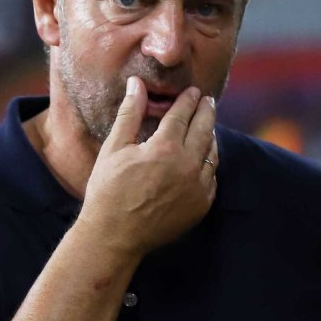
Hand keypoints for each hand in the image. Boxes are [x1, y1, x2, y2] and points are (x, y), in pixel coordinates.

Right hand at [77, 77, 218, 256]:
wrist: (114, 237)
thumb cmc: (108, 191)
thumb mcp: (115, 148)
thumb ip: (130, 113)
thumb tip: (136, 83)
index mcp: (165, 148)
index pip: (183, 114)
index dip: (188, 100)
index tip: (193, 91)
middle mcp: (187, 166)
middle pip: (204, 129)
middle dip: (207, 111)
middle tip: (207, 100)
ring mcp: (198, 187)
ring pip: (212, 153)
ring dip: (210, 136)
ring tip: (207, 125)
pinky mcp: (201, 205)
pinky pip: (212, 176)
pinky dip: (209, 163)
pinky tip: (204, 157)